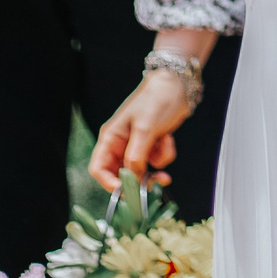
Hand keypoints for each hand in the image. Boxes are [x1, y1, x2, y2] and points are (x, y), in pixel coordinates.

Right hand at [89, 70, 192, 193]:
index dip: (108, 183)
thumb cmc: (156, 100)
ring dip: (155, 166)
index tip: (125, 191)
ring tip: (165, 148)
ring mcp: (136, 146)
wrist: (177, 86)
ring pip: (141, 170)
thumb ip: (136, 155)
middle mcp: (121, 144)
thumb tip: (132, 179)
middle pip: (121, 174)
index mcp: (111, 137)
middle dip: (138, 179)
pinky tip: (167, 138)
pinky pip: (155, 161)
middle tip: (154, 183)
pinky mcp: (151, 146)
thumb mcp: (145, 128)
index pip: (99, 168)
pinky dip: (164, 154)